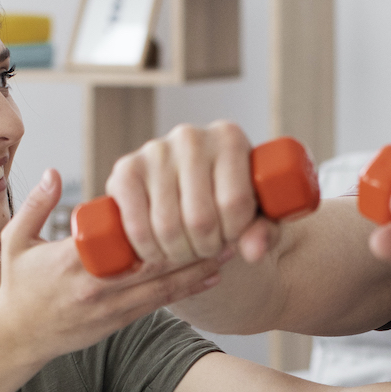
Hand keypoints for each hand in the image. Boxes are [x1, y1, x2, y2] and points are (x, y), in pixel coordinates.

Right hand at [0, 169, 228, 358]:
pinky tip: (211, 275)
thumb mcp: (15, 241)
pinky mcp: (119, 322)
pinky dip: (187, 288)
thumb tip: (52, 172)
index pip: (124, 240)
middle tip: (226, 221)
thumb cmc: (18, 286)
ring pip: (165, 286)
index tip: (186, 200)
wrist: (17, 338)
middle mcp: (99, 287)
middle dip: (193, 243)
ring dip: (200, 267)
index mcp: (75, 262)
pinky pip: (159, 303)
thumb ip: (37, 205)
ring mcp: (112, 308)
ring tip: (231, 247)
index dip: (159, 223)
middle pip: (156, 264)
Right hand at [105, 121, 282, 269]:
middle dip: (205, 248)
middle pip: (200, 219)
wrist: (190, 185)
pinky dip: (147, 250)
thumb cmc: (229, 199)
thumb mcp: (257, 215)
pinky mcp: (125, 170)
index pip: (235, 202)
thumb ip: (265, 233)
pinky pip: (136, 225)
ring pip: (167, 227)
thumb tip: (253, 251)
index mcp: (229, 138)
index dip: (235, 233)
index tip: (232, 238)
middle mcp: (191, 137)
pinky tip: (158, 250)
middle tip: (206, 249)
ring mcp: (155, 151)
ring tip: (186, 250)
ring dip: (177, 253)